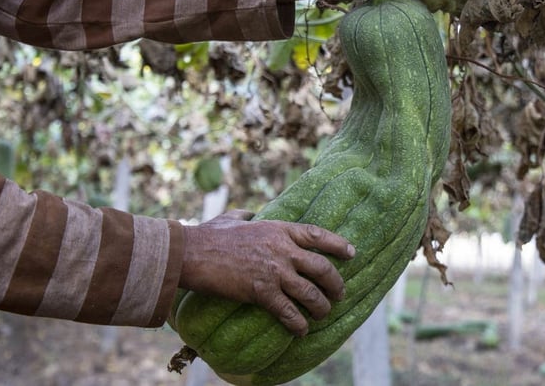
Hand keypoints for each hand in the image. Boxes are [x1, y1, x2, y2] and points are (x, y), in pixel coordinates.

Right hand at [179, 209, 355, 335]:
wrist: (192, 253)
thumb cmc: (209, 235)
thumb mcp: (233, 218)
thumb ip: (247, 215)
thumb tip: (251, 214)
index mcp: (279, 229)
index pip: (318, 235)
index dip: (338, 245)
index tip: (352, 253)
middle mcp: (283, 250)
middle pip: (322, 268)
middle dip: (335, 283)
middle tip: (339, 293)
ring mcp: (274, 271)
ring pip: (310, 293)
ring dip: (321, 307)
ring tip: (323, 314)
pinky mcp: (261, 292)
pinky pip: (288, 312)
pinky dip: (298, 324)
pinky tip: (301, 330)